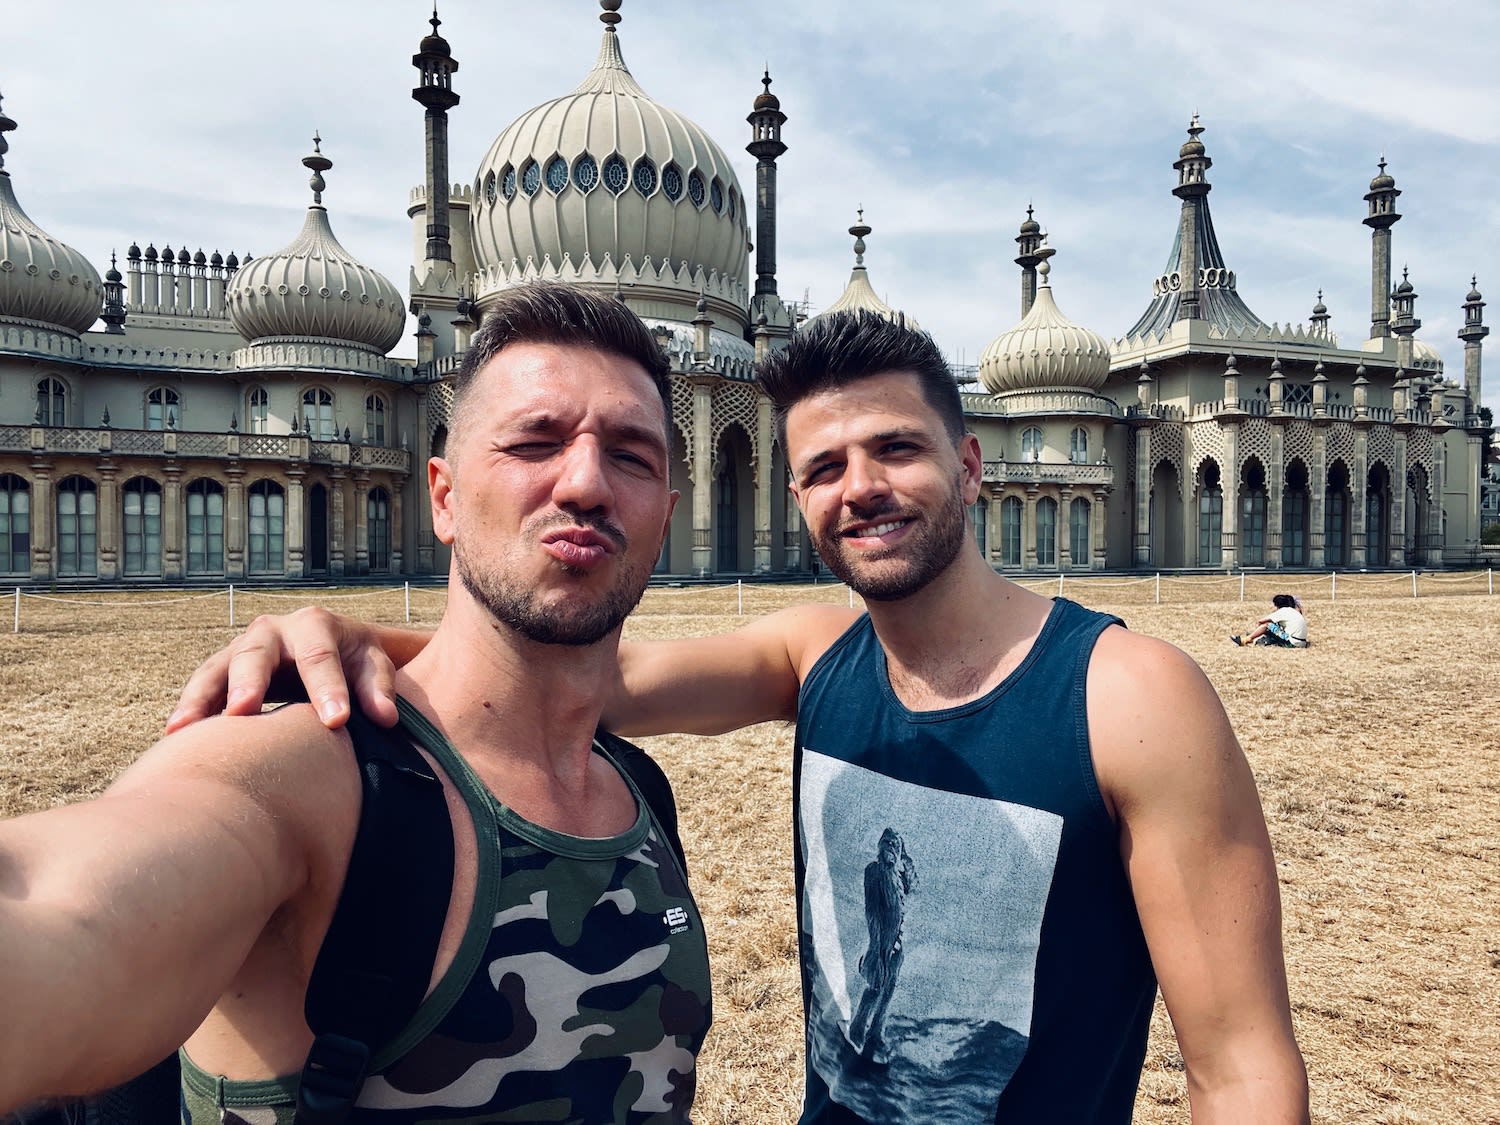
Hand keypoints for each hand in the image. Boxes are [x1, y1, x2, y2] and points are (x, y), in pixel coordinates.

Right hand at [165, 608, 403, 732]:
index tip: (336, 722)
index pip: (320, 656)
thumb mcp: (373, 665)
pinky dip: (189, 711)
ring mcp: (241, 650)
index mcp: (316, 625)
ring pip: (215, 670)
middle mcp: (272, 631)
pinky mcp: (222, 673)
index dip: (327, 688)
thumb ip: (380, 688)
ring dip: (200, 698)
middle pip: (256, 655)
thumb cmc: (355, 661)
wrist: (330, 649)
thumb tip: (386, 718)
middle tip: (243, 712)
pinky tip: (175, 739)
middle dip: (249, 682)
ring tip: (185, 730)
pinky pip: (201, 690)